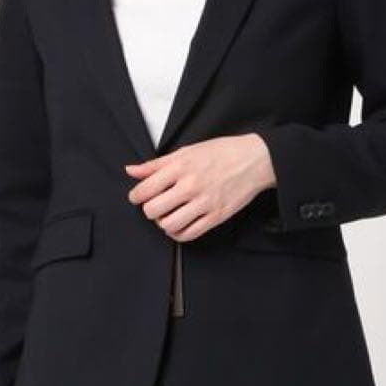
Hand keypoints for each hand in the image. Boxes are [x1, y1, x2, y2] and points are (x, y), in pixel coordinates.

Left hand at [125, 132, 275, 240]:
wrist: (255, 159)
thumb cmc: (221, 152)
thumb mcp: (187, 151)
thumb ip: (156, 164)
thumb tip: (131, 170)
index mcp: (181, 166)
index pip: (145, 189)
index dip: (136, 196)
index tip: (138, 197)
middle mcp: (191, 185)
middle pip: (153, 210)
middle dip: (149, 210)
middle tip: (155, 205)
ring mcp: (205, 202)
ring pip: (169, 225)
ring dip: (163, 223)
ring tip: (167, 215)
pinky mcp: (217, 216)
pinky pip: (189, 234)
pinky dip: (178, 233)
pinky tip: (179, 224)